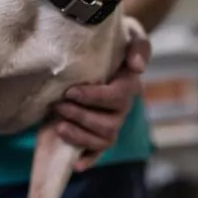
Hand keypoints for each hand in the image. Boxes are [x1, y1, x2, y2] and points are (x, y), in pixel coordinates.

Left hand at [55, 34, 151, 171]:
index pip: (116, 97)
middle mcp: (122, 108)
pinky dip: (88, 159)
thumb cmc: (116, 40)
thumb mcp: (131, 33)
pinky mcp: (99, 133)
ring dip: (80, 135)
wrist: (103, 48)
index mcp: (129, 85)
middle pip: (109, 123)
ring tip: (59, 124)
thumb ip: (139, 46)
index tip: (70, 91)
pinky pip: (98, 152)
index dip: (93, 97)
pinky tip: (76, 164)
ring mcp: (112, 123)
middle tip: (58, 106)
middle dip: (81, 116)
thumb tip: (137, 67)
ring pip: (104, 139)